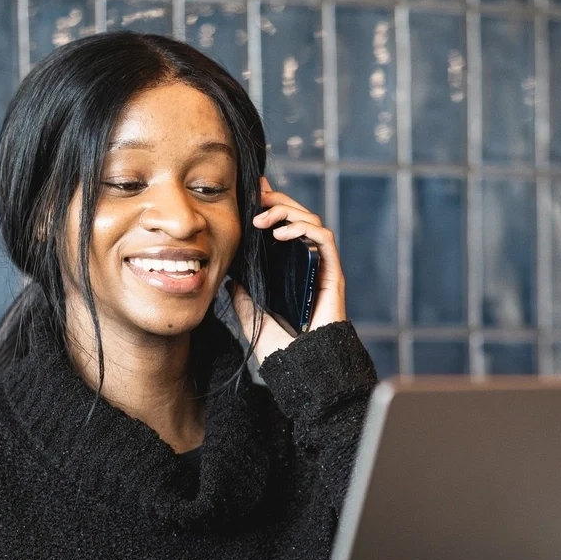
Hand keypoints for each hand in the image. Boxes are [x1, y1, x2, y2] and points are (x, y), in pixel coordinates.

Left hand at [231, 177, 347, 365]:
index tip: (252, 192)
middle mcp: (307, 264)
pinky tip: (282, 233)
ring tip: (262, 219)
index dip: (271, 205)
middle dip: (277, 200)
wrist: (301, 367)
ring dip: (287, 211)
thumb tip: (228, 277)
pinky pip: (324, 240)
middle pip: (298, 217)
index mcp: (290, 271)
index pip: (283, 227)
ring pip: (312, 221)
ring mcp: (321, 267)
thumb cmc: (281, 348)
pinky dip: (304, 229)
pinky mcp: (332, 274)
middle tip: (254, 197)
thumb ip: (242, 296)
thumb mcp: (252, 317)